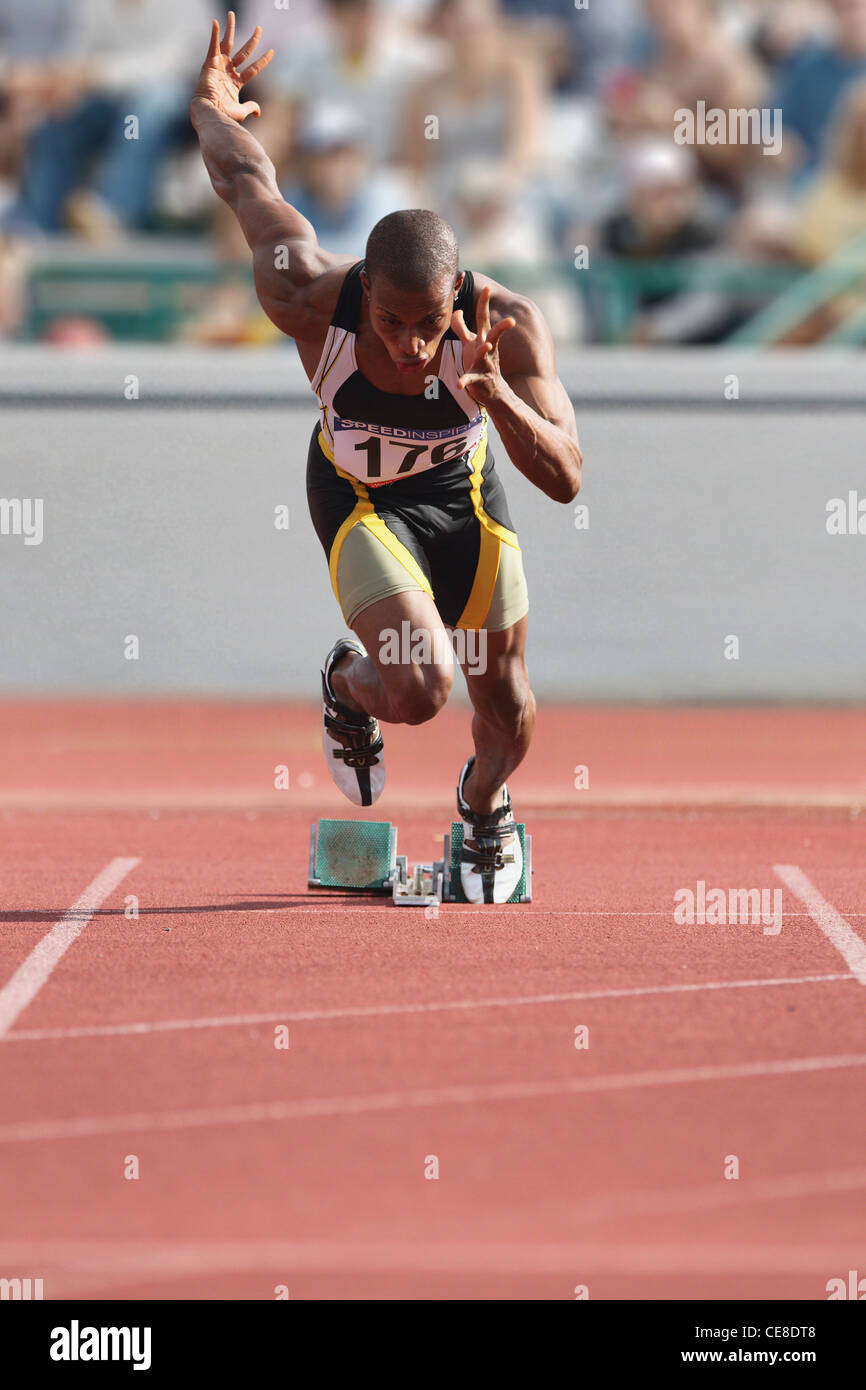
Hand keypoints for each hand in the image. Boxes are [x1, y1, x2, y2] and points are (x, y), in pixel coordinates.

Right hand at [192, 11, 272, 121]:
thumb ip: (251, 107)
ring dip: (230, 28)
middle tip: (259, 29)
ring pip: (227, 44)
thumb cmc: (223, 113)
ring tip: (232, 14)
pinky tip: (216, 22)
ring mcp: (219, 66)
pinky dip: (214, 34)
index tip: (272, 51)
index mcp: (236, 82)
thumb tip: (258, 112)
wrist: (210, 112)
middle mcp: (228, 71)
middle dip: (252, 41)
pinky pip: (213, 45)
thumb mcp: (241, 111)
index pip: (253, 68)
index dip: (263, 60)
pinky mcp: (210, 63)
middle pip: (243, 52)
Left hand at [451, 284, 515, 406]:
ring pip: (485, 353)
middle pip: (488, 327)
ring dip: (484, 349)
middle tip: (496, 301)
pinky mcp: (479, 378)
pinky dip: (465, 381)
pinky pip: (471, 379)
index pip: (483, 316)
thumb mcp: (469, 343)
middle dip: (491, 314)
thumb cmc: (479, 362)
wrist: (492, 390)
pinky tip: (459, 385)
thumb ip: (461, 328)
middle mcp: (485, 346)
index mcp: (482, 337)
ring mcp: (484, 362)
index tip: (487, 287)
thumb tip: (456, 312)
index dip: (483, 302)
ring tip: (485, 345)